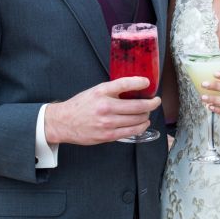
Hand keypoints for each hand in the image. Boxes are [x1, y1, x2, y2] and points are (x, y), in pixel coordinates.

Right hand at [44, 77, 161, 144]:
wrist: (63, 122)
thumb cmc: (81, 105)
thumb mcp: (96, 91)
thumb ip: (113, 89)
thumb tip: (135, 87)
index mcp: (102, 92)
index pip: (125, 84)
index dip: (140, 82)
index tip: (148, 82)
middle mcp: (105, 107)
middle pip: (137, 105)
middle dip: (152, 103)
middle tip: (156, 101)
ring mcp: (107, 123)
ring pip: (137, 119)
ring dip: (147, 116)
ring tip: (148, 112)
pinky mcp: (108, 135)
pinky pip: (131, 131)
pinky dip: (141, 127)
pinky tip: (143, 123)